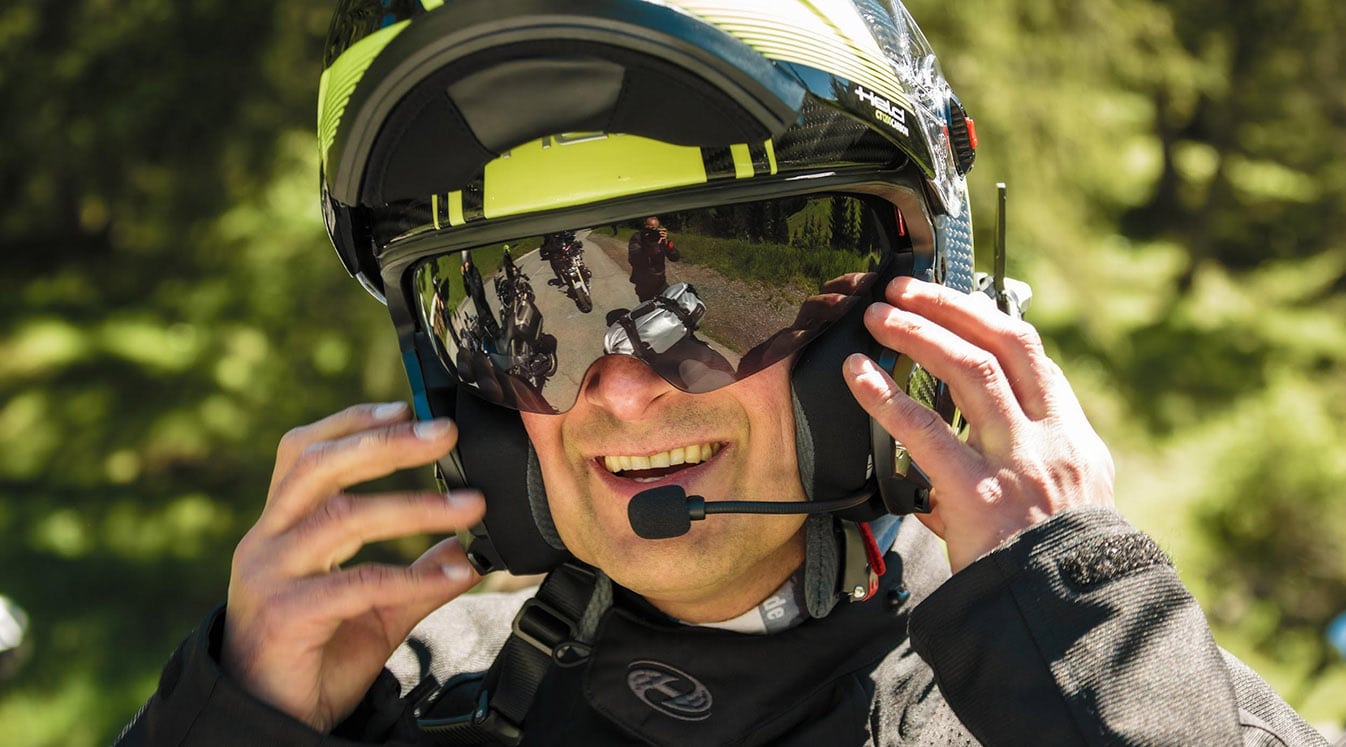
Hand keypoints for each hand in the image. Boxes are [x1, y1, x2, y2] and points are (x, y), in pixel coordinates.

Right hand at [221, 402, 485, 731]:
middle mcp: (268, 540)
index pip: (306, 451)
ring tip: (471, 506)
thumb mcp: (373, 607)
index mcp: (283, 526)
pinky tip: (457, 573)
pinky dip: (411, 576)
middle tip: (445, 433)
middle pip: (320, 467)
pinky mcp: (285, 616)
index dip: (353, 422)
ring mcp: (270, 576)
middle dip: (386, 442)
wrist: (269, 722)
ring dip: (413, 506)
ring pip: (340, 517)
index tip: (407, 406)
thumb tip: (463, 546)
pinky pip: (354, 584)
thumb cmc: (313, 654)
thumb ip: (414, 574)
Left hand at [844, 277, 1114, 572]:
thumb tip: (957, 454)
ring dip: (919, 334)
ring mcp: (1016, 462)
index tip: (948, 299)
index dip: (985, 317)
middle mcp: (1048, 437)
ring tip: (879, 317)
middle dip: (949, 307)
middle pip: (1000, 345)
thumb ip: (1017, 463)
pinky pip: (926, 432)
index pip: (1030, 354)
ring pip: (969, 372)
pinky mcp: (979, 495)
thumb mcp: (1064, 499)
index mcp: (1070, 434)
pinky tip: (858, 376)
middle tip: (904, 290)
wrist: (1065, 615)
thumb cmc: (1055, 560)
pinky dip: (887, 397)